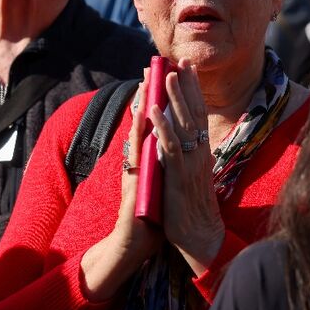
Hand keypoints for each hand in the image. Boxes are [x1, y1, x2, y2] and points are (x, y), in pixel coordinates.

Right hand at [79, 69, 162, 300]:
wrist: (136, 242)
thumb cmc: (152, 214)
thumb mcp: (163, 183)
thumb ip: (165, 164)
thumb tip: (174, 148)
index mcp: (150, 158)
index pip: (154, 123)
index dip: (158, 101)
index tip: (164, 76)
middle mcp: (140, 159)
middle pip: (143, 122)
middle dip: (148, 93)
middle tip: (151, 66)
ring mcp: (136, 168)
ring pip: (138, 131)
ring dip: (142, 105)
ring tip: (146, 82)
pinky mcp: (134, 180)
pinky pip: (138, 151)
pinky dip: (141, 132)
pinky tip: (143, 115)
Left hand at [150, 59, 224, 275]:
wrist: (199, 237)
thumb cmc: (193, 207)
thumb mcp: (194, 175)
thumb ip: (192, 155)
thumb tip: (192, 140)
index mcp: (203, 151)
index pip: (200, 112)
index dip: (193, 89)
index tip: (187, 67)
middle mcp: (200, 152)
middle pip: (194, 111)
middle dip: (186, 84)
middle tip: (179, 60)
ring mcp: (190, 163)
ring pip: (183, 123)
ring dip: (174, 98)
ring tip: (166, 75)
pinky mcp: (177, 175)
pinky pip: (169, 145)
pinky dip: (161, 125)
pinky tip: (153, 109)